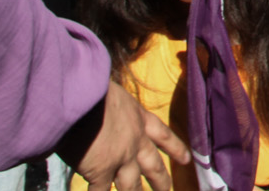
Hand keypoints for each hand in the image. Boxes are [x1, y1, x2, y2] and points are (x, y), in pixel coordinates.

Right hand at [59, 80, 188, 190]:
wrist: (81, 95)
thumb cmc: (91, 88)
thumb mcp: (112, 95)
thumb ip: (114, 111)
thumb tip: (105, 118)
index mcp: (139, 117)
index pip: (162, 134)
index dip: (175, 148)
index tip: (186, 160)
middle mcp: (135, 140)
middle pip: (153, 165)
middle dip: (161, 180)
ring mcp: (120, 158)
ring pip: (132, 185)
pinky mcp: (101, 171)